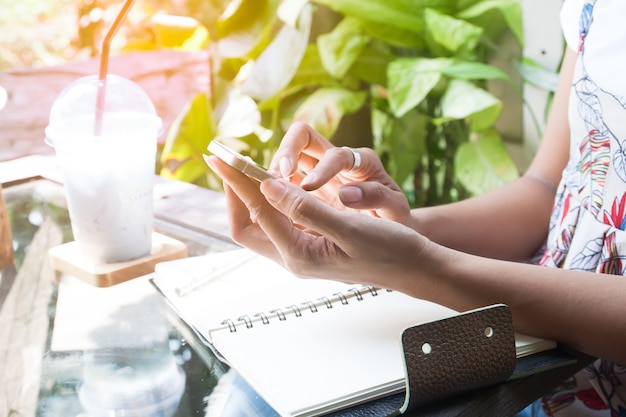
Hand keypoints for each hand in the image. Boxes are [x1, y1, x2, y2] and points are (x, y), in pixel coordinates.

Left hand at [206, 155, 431, 290]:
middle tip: (228, 160)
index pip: (254, 216)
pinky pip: (280, 220)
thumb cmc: (389, 249)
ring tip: (248, 167)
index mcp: (299, 255)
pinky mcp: (311, 244)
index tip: (222, 157)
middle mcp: (294, 257)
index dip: (237, 183)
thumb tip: (266, 184)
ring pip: (261, 222)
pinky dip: (273, 198)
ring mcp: (301, 252)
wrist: (414, 267)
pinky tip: (278, 181)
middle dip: (236, 191)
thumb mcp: (347, 227)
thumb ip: (304, 207)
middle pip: (247, 224)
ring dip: (253, 193)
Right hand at [269, 122, 411, 224]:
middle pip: (304, 136)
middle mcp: (338, 159)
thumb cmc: (396, 219)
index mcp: (361, 161)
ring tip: (261, 188)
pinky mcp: (308, 188)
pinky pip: (285, 181)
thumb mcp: (394, 209)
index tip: (308, 187)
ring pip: (290, 155)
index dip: (321, 168)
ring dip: (273, 168)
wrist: (394, 231)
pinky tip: (261, 202)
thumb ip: (375, 198)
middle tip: (274, 176)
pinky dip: (272, 187)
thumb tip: (346, 194)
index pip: (336, 155)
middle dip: (286, 151)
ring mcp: (321, 171)